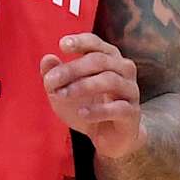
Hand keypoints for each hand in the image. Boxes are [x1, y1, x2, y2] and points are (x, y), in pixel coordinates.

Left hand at [41, 34, 141, 157]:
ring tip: (62, 95)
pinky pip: (118, 108)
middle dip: (73, 69)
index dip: (80, 42)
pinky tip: (82, 113)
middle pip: (99, 61)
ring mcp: (130, 90)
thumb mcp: (65, 91)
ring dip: (83, 86)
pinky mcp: (132, 113)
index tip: (62, 45)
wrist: (110, 137)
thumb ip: (55, 75)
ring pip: (110, 80)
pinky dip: (98, 110)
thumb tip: (47, 59)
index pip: (95, 43)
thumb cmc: (88, 106)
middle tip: (51, 81)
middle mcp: (123, 69)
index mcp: (108, 58)